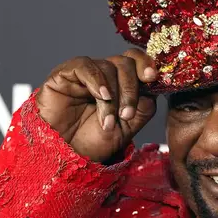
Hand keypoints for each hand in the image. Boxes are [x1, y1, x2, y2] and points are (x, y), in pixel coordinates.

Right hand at [36, 49, 157, 162]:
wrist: (65, 155)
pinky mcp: (64, 74)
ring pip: (108, 67)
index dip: (146, 64)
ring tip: (107, 121)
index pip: (137, 62)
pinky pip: (84, 66)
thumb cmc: (93, 142)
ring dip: (113, 97)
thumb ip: (143, 107)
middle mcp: (104, 75)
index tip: (153, 77)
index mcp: (120, 84)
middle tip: (126, 114)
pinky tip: (101, 96)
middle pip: (125, 63)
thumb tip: (153, 88)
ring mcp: (85, 73)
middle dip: (131, 89)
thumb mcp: (127, 128)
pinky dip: (97, 80)